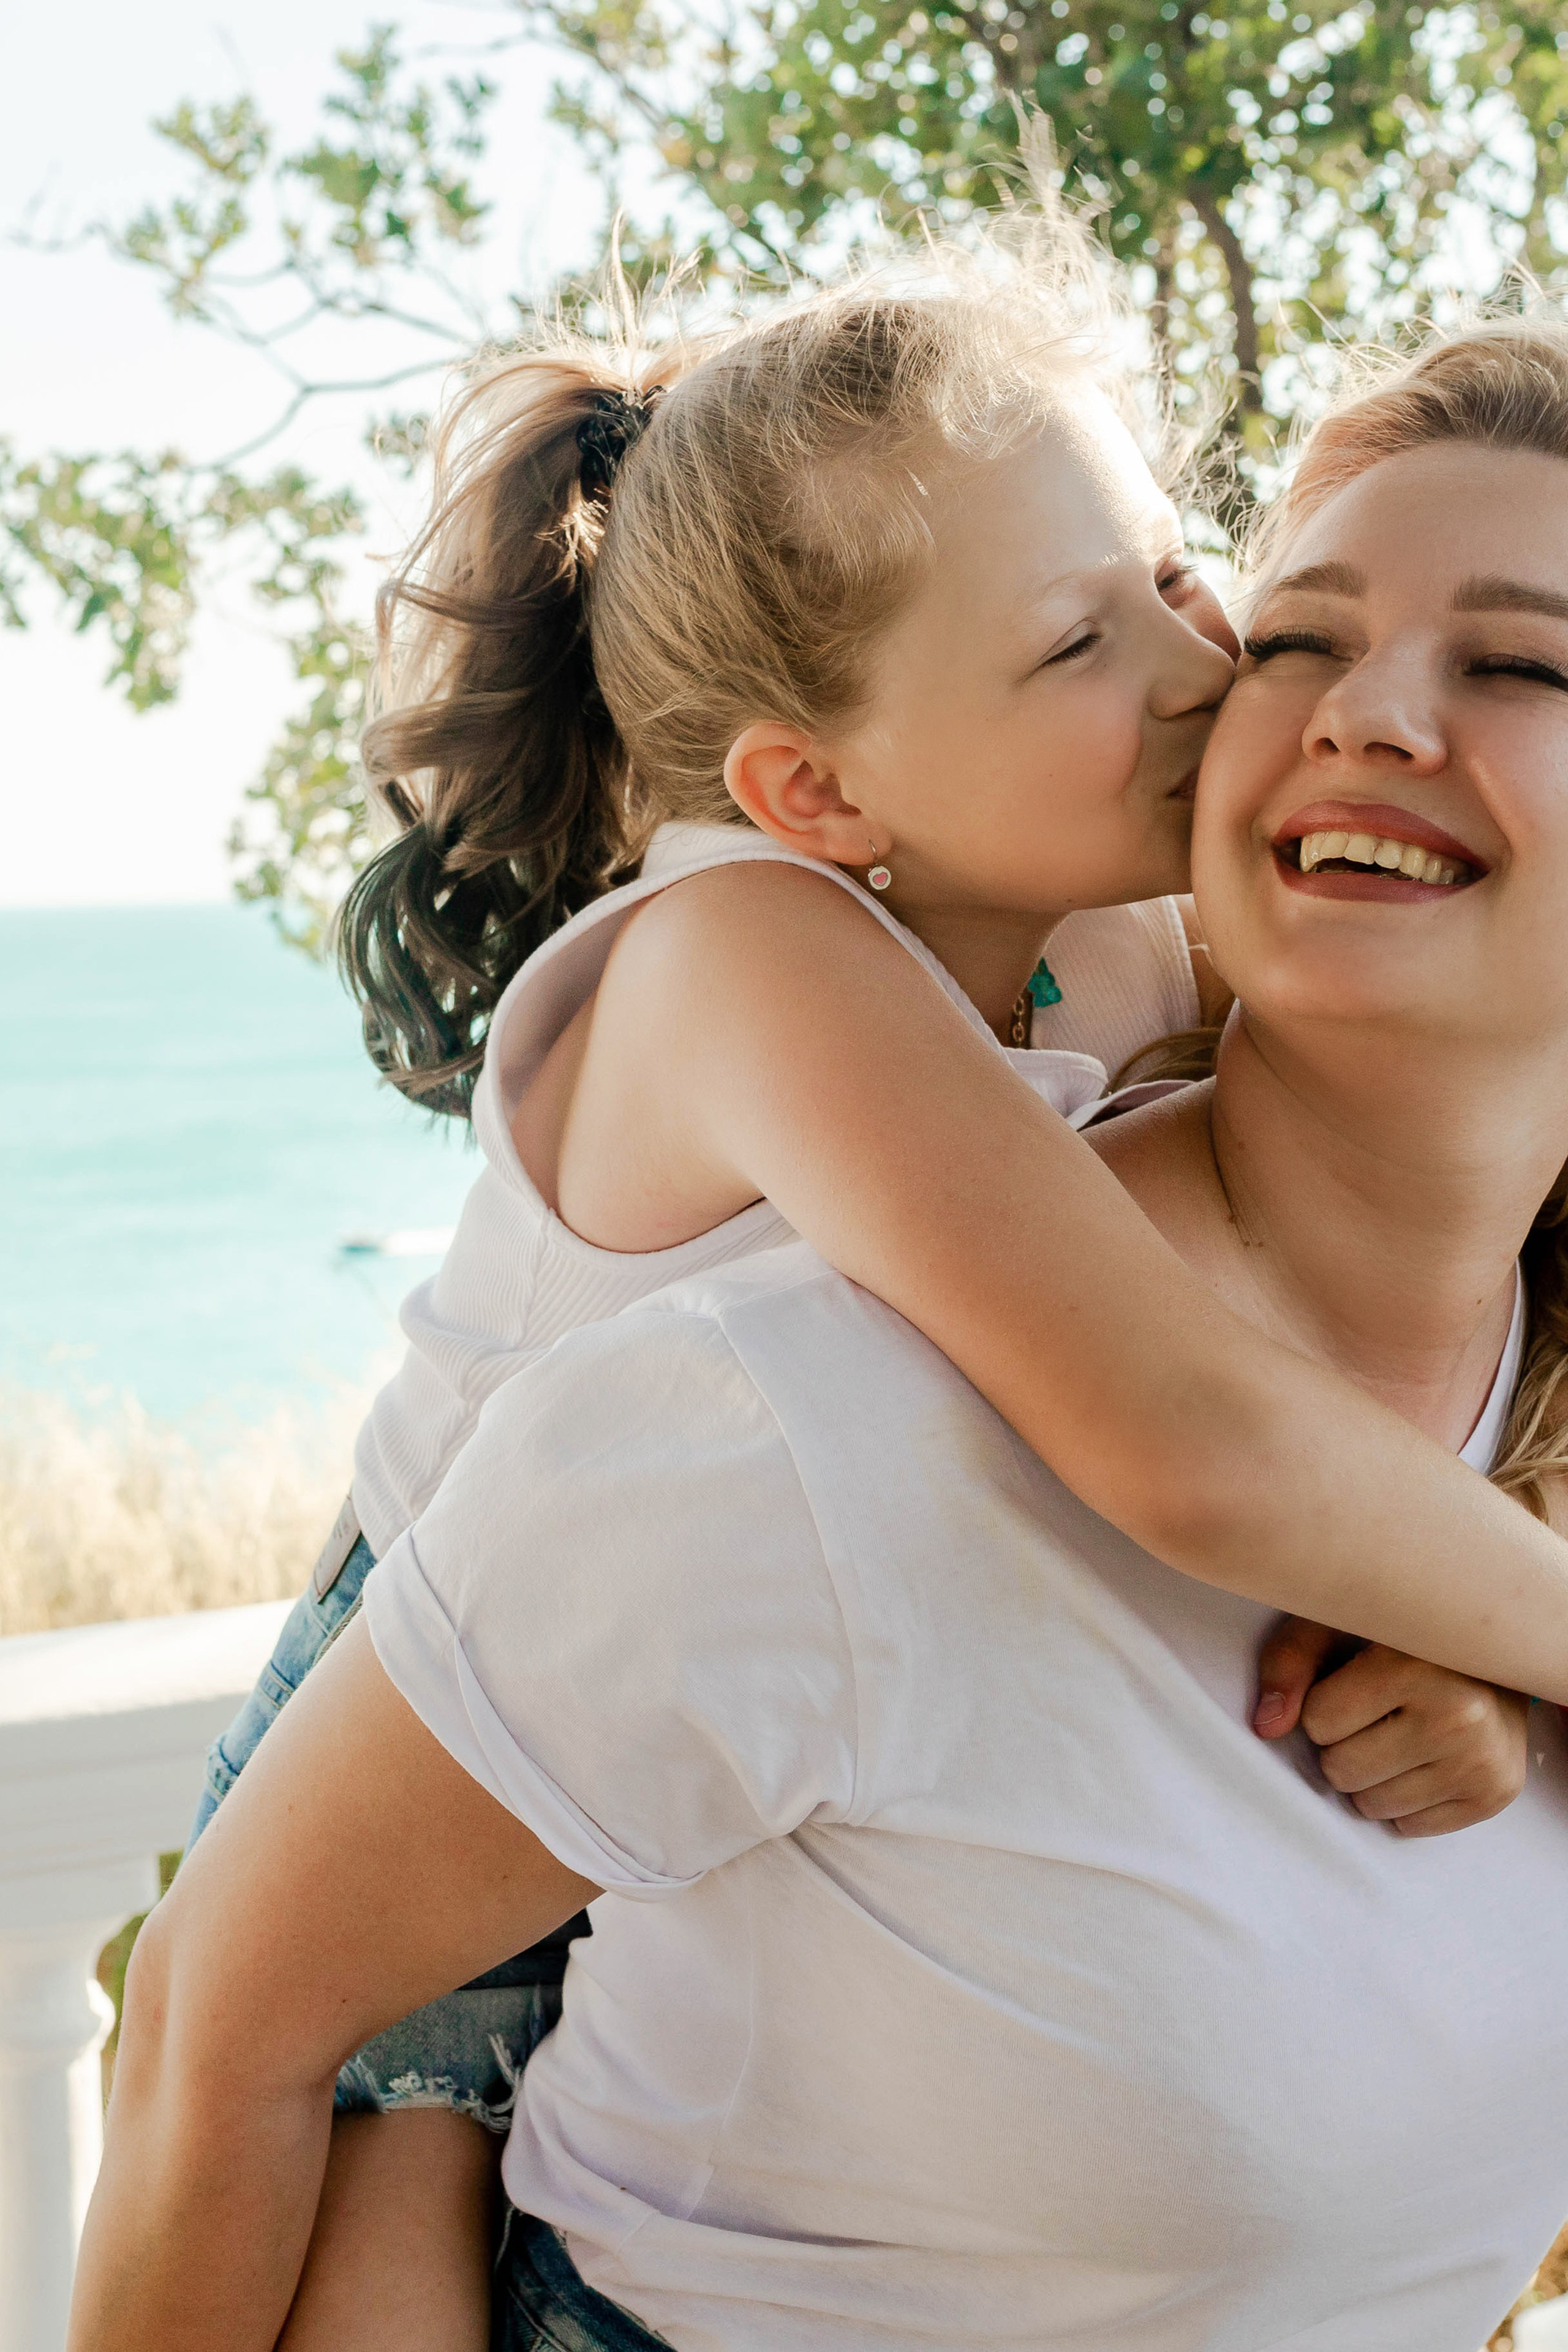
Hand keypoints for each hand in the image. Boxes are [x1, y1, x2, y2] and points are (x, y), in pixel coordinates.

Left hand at [1253, 1616, 1528, 1836]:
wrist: (1498, 1647)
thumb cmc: (1408, 1633)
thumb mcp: (1340, 1620)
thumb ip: (1291, 1660)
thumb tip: (1266, 1727)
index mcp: (1415, 1666)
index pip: (1318, 1722)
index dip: (1323, 1706)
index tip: (1351, 1685)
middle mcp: (1458, 1717)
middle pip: (1342, 1770)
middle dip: (1343, 1744)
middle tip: (1374, 1714)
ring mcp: (1482, 1761)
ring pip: (1372, 1805)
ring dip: (1371, 1775)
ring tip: (1398, 1733)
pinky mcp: (1496, 1793)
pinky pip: (1411, 1826)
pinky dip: (1405, 1799)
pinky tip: (1423, 1757)